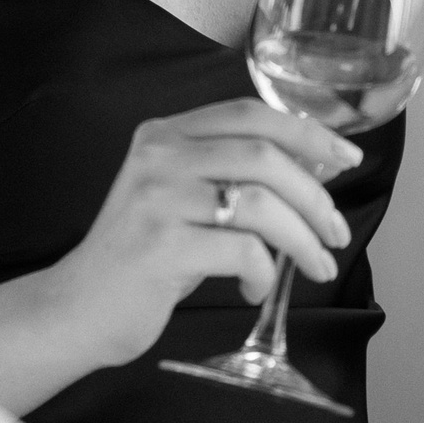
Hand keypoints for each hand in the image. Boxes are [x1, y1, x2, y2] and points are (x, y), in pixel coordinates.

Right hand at [54, 99, 361, 368]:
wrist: (77, 309)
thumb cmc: (143, 257)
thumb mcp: (180, 198)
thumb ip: (230, 175)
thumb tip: (313, 169)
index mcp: (165, 135)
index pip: (249, 113)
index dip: (307, 133)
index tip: (346, 158)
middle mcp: (158, 157)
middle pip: (262, 155)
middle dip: (314, 195)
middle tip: (336, 230)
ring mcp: (156, 200)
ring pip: (259, 202)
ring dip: (302, 237)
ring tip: (316, 264)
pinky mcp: (160, 248)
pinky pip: (242, 250)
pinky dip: (264, 271)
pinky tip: (256, 287)